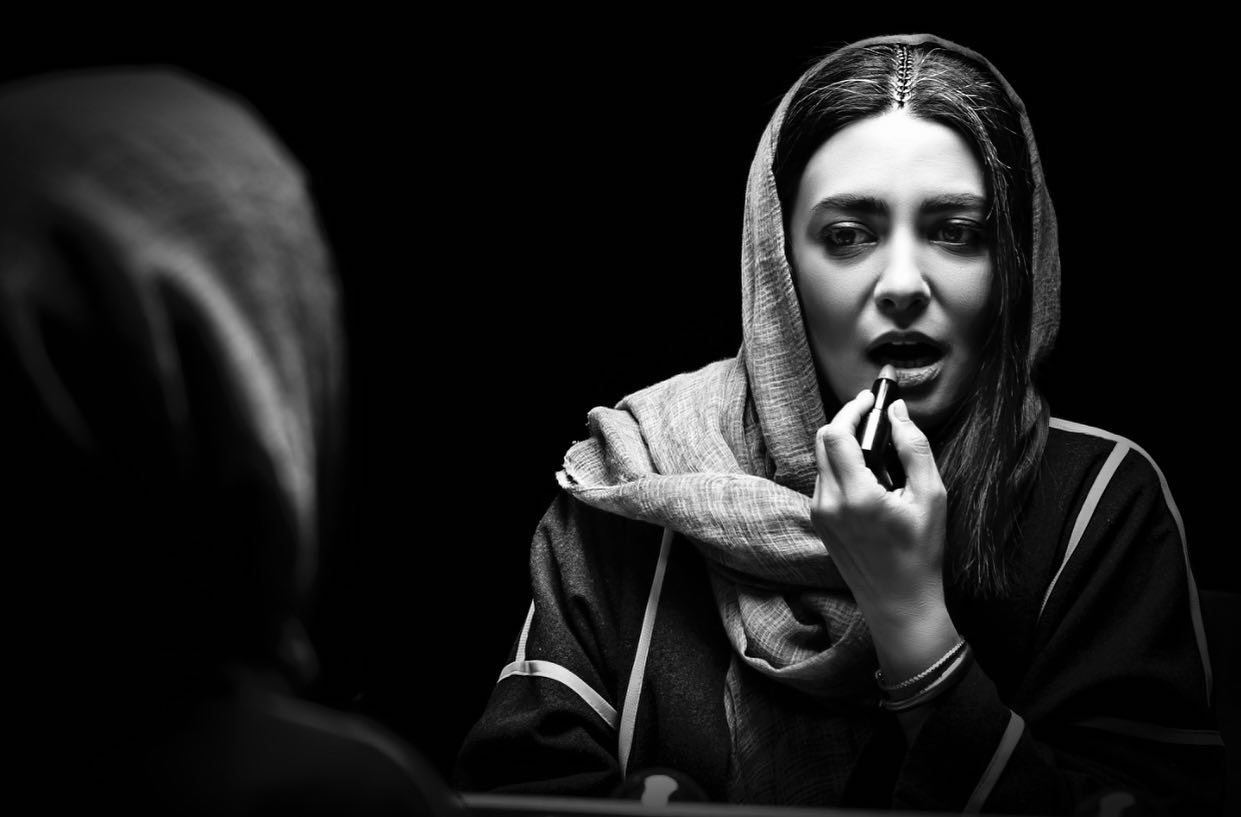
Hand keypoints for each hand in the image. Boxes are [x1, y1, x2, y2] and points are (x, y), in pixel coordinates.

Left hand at [811, 389, 957, 678]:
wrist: (899, 603)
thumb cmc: (921, 553)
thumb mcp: (931, 498)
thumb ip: (914, 448)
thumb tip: (897, 412)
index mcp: (856, 495)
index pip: (837, 434)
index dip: (852, 409)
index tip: (871, 398)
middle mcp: (829, 503)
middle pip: (823, 441)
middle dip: (846, 421)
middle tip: (873, 415)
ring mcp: (819, 514)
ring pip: (822, 461)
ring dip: (844, 445)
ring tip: (876, 449)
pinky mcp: (819, 523)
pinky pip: (824, 481)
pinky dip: (841, 468)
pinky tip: (868, 477)